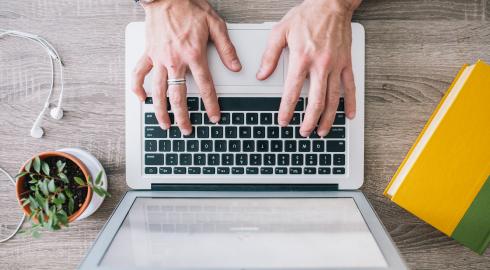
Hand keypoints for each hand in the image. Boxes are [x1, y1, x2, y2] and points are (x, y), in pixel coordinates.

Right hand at [132, 0, 240, 134]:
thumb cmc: (190, 7)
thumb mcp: (216, 24)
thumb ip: (226, 48)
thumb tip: (235, 66)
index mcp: (194, 55)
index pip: (205, 87)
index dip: (211, 104)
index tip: (214, 117)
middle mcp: (175, 60)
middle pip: (178, 96)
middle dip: (183, 116)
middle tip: (187, 129)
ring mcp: (159, 58)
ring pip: (157, 91)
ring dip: (161, 110)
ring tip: (165, 125)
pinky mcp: (148, 53)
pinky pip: (138, 73)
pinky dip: (138, 88)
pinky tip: (141, 99)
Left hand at [257, 0, 360, 136]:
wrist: (331, 3)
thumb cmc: (307, 16)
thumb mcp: (280, 32)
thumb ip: (269, 56)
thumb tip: (262, 75)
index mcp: (302, 58)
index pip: (292, 92)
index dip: (287, 110)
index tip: (283, 121)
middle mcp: (320, 65)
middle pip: (315, 101)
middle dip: (309, 120)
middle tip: (304, 132)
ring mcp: (336, 65)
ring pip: (333, 98)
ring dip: (327, 118)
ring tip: (322, 131)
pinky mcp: (346, 63)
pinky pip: (350, 87)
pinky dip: (350, 103)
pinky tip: (348, 115)